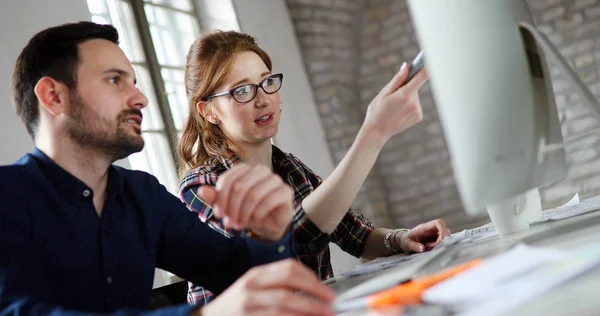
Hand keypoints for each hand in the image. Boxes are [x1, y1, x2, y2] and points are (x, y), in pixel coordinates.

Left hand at [198, 163, 293, 240]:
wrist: (267, 224)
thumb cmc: (247, 211)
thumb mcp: (228, 207)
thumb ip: (215, 198)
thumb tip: (202, 190)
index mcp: (245, 169)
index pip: (228, 180)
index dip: (220, 199)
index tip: (218, 215)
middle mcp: (261, 170)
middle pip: (240, 186)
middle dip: (231, 208)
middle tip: (229, 223)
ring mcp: (275, 179)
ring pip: (254, 194)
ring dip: (244, 213)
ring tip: (239, 224)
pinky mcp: (286, 191)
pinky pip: (269, 200)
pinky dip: (258, 213)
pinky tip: (255, 220)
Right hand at [199, 259, 335, 315]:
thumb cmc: (237, 306)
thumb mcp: (255, 289)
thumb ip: (279, 287)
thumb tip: (314, 293)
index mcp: (257, 274)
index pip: (290, 268)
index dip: (312, 279)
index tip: (327, 291)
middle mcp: (252, 285)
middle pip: (289, 282)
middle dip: (314, 293)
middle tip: (331, 303)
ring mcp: (248, 303)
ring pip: (284, 303)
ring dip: (308, 309)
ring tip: (324, 314)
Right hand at [361, 61, 428, 143]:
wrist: (377, 132)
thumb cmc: (377, 111)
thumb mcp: (383, 93)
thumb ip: (397, 79)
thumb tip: (406, 66)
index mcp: (405, 95)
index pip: (422, 76)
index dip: (426, 66)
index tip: (429, 59)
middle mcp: (414, 103)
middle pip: (415, 86)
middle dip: (407, 86)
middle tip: (394, 94)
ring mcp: (417, 111)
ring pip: (415, 96)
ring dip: (407, 97)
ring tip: (394, 106)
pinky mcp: (418, 116)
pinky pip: (415, 105)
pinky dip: (409, 105)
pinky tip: (399, 112)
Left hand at [396, 219, 450, 252]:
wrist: (404, 242)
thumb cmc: (405, 241)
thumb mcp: (407, 244)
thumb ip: (414, 246)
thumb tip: (422, 249)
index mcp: (424, 227)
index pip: (438, 222)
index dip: (443, 229)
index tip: (441, 240)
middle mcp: (431, 230)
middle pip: (445, 230)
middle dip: (441, 240)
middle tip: (430, 247)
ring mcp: (434, 235)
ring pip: (445, 238)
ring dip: (439, 244)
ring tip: (428, 248)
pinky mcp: (435, 240)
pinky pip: (442, 243)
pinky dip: (438, 247)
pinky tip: (429, 250)